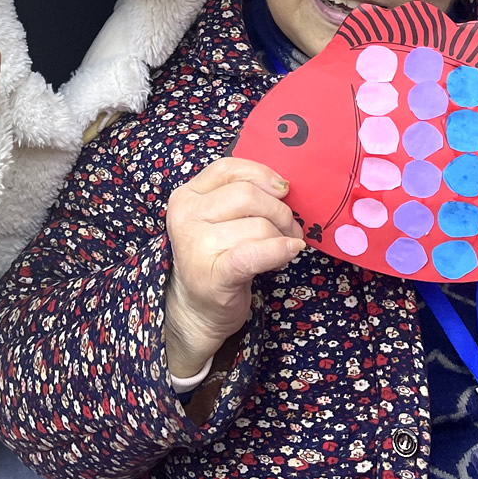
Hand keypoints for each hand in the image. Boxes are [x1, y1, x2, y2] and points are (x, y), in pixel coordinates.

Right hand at [163, 157, 306, 378]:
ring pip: (259, 226)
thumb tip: (283, 186)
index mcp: (186, 196)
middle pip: (247, 195)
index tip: (282, 189)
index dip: (261, 174)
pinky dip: (279, 250)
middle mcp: (186, 217)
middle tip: (290, 228)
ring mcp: (197, 246)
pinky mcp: (215, 274)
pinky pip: (256, 253)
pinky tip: (291, 251)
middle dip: (280, 210)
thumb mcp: (216, 219)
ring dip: (282, 237)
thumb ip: (239, 195)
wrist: (198, 310)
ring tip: (282, 249)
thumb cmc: (215, 258)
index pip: (228, 169)